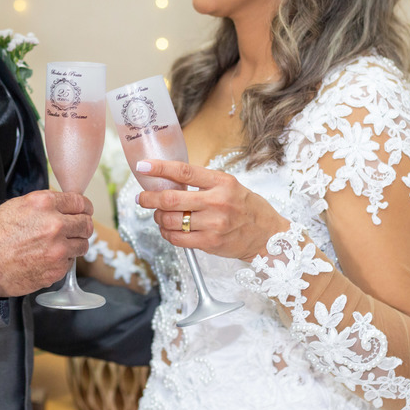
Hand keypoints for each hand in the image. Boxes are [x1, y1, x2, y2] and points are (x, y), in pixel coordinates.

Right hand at [0, 190, 93, 296]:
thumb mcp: (19, 205)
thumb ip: (46, 204)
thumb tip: (65, 206)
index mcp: (45, 204)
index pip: (80, 202)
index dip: (84, 208)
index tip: (84, 212)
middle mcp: (55, 225)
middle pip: (86, 225)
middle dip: (82, 227)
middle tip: (75, 230)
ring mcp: (57, 249)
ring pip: (82, 245)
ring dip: (74, 245)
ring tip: (57, 247)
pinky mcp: (56, 269)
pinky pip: (69, 263)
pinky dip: (61, 262)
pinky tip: (45, 259)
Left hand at [134, 159, 288, 262]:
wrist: (267, 235)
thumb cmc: (246, 208)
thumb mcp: (230, 187)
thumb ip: (203, 183)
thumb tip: (169, 180)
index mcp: (221, 182)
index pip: (184, 172)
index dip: (159, 169)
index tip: (143, 166)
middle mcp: (217, 202)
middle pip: (171, 199)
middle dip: (150, 199)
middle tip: (142, 198)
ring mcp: (214, 224)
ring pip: (171, 220)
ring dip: (158, 218)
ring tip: (159, 216)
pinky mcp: (210, 243)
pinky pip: (177, 239)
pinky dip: (167, 234)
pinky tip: (168, 230)